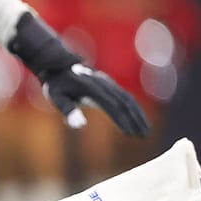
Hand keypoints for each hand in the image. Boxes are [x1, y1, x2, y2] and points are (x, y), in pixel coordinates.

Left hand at [8, 11, 149, 135]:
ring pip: (128, 99)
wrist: (59, 65)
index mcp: (93, 88)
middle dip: (136, 119)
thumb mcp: (56, 97)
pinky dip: (133, 108)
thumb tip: (80, 126)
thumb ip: (68, 110)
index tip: (130, 134)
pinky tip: (137, 119)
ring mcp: (108, 84)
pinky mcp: (109, 85)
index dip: (122, 120)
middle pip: (125, 102)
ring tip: (145, 131)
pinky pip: (125, 97)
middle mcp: (104, 84)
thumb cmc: (56, 85)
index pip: (112, 106)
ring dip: (138, 115)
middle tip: (144, 136)